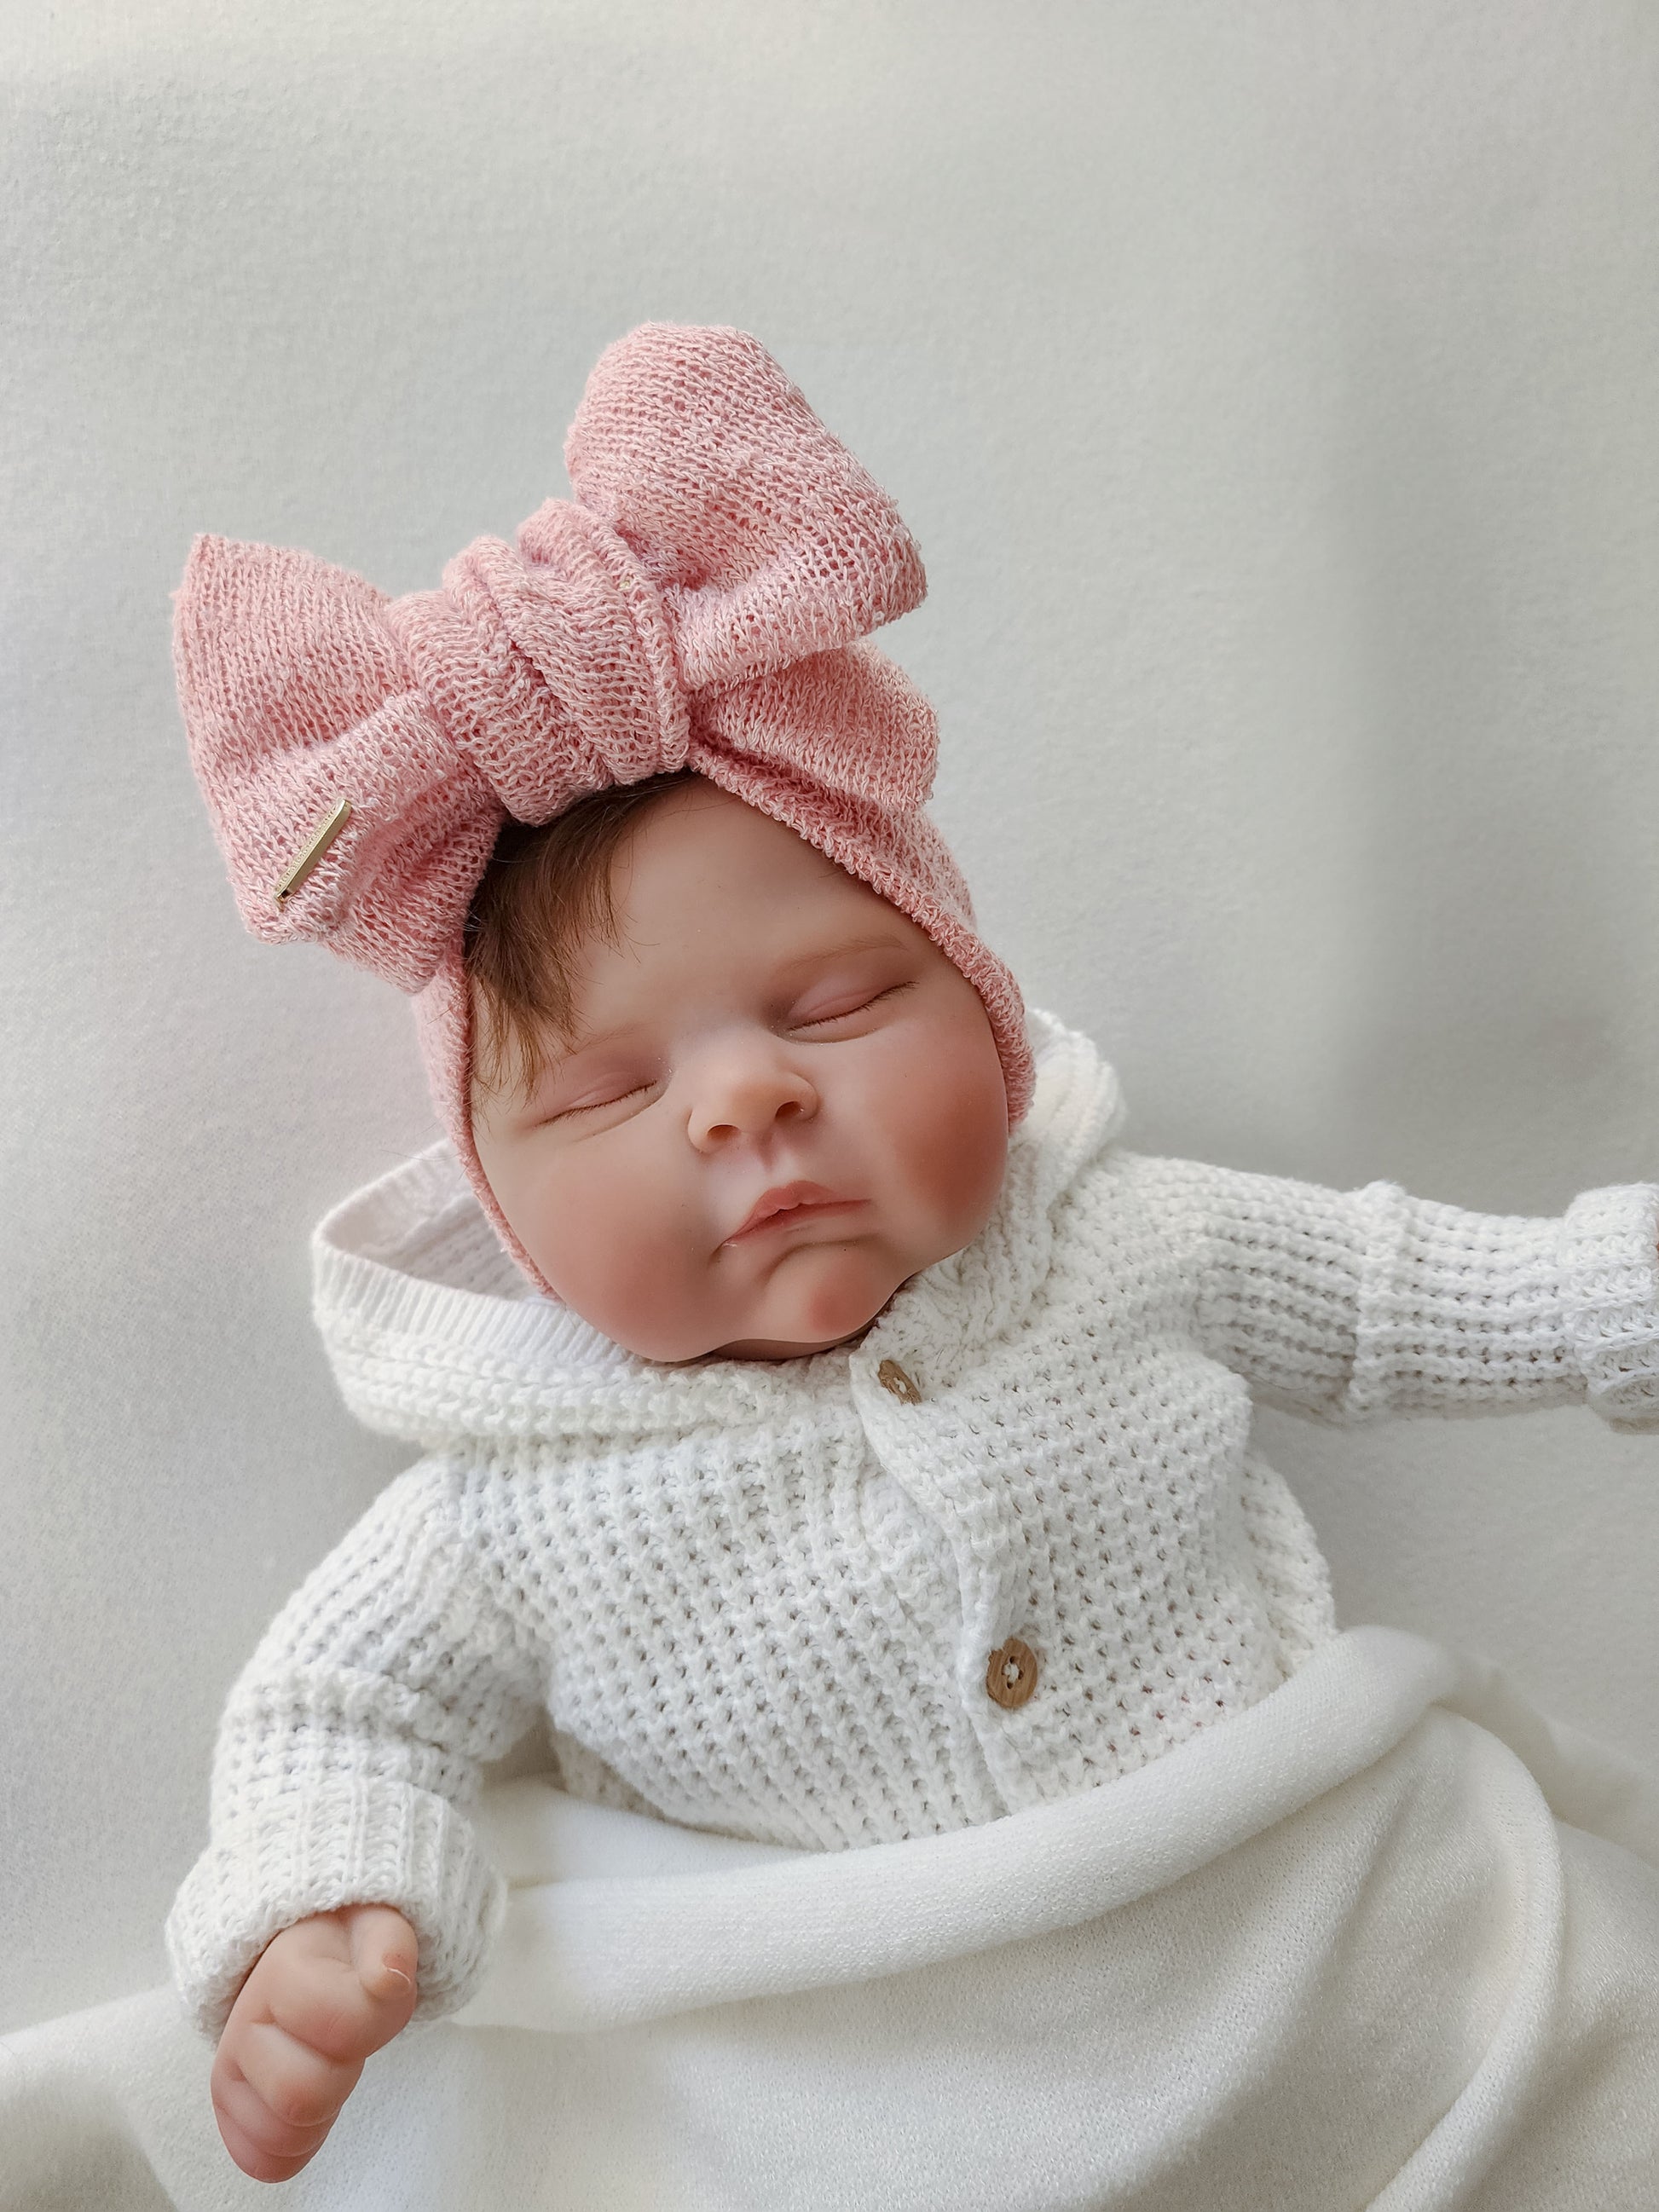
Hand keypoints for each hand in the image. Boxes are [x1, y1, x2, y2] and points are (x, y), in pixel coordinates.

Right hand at [210, 1903, 418, 2182]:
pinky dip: (298, 2145)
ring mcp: (229, 2067)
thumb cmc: (351, 1950)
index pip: (338, 2024)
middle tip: (348, 2042)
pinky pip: (262, 2163)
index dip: (375, 2019)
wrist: (308, 1957)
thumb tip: (388, 1978)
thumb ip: (392, 1946)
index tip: (377, 1992)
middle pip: (302, 2096)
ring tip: (327, 2065)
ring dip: (322, 2111)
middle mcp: (242, 2022)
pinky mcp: (228, 2107)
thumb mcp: (381, 1929)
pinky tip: (310, 2103)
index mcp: (282, 1970)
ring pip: (282, 2135)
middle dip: (344, 2074)